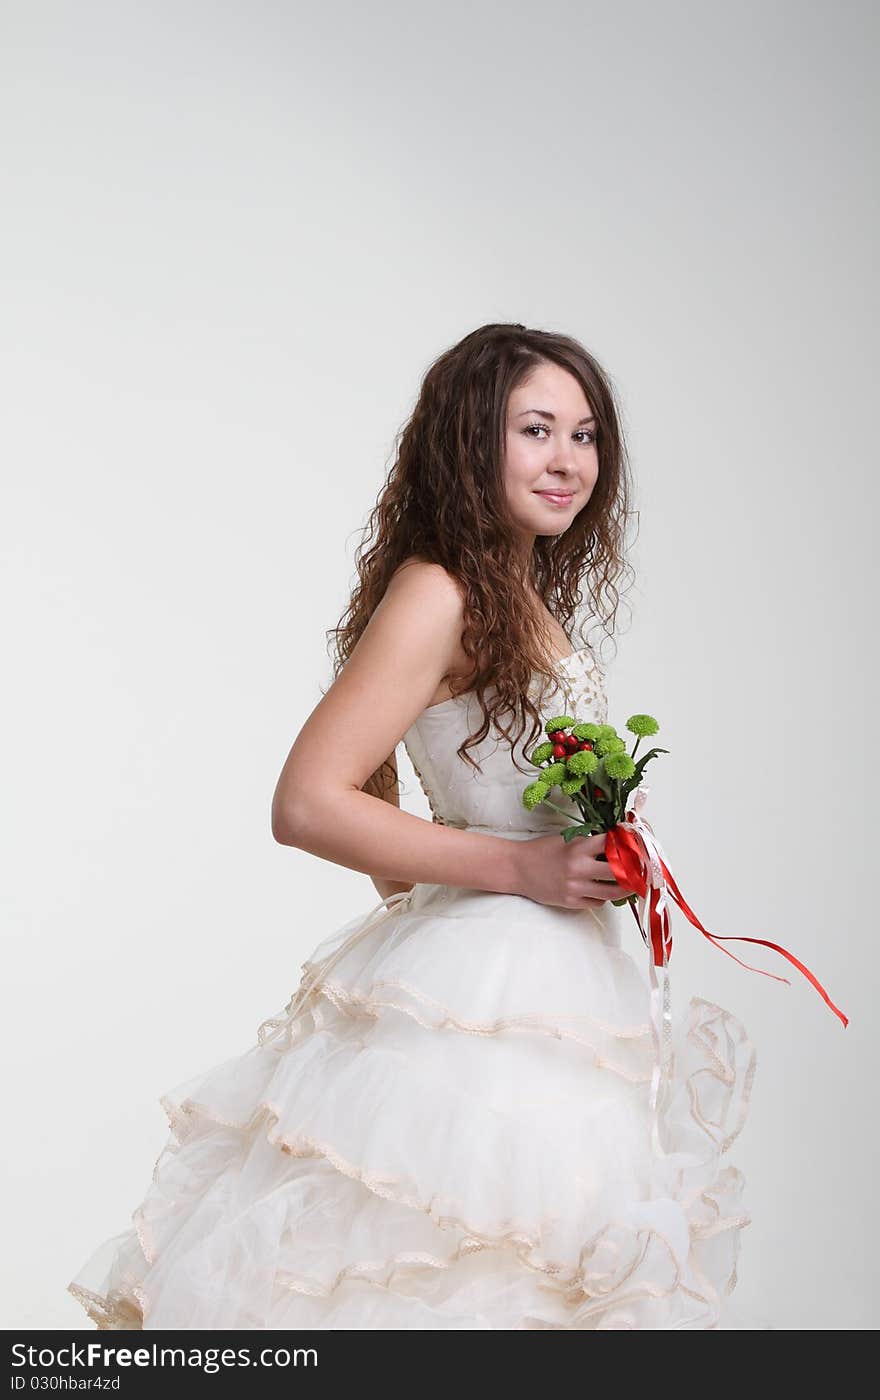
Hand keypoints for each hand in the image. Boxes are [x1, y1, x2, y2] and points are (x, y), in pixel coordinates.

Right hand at [512, 830, 639, 909]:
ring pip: (613, 892)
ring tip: (633, 884)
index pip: (612, 844)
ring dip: (626, 888)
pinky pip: (598, 902)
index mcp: (578, 848)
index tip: (638, 845)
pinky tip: (604, 890)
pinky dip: (604, 897)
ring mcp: (575, 887)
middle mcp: (579, 868)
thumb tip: (617, 845)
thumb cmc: (542, 850)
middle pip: (619, 872)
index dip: (629, 845)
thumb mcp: (565, 839)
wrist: (518, 868)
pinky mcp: (571, 902)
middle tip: (644, 869)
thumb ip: (589, 843)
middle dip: (635, 871)